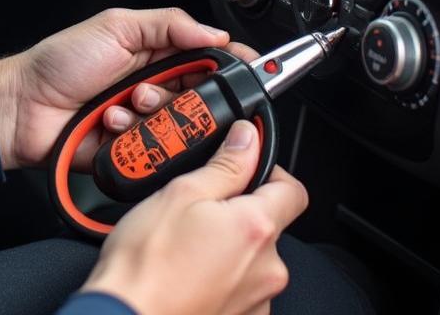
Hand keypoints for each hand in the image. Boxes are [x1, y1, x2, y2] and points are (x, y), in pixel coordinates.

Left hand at [0, 7, 255, 170]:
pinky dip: (133, 137)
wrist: (23, 107)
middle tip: (152, 88)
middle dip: (182, 95)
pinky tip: (110, 124)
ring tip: (124, 104)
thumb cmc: (60, 63)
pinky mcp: (134, 152)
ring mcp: (145, 121)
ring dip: (153, 116)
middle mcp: (155, 87)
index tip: (245, 68)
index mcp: (155, 53)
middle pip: (201, 98)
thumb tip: (213, 31)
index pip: (207, 58)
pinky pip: (155, 153)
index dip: (228, 64)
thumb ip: (167, 24)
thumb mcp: (115, 26)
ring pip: (180, 128)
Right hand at [83, 120, 308, 314]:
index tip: (244, 167)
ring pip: (252, 258)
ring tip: (186, 245)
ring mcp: (256, 302)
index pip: (293, 190)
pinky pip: (240, 288)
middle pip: (268, 225)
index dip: (270, 171)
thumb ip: (225, 165)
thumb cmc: (146, 263)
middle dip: (238, 212)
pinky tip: (188, 273)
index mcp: (256, 229)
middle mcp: (267, 269)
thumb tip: (248, 140)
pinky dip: (220, 277)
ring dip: (228, 246)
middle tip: (198, 209)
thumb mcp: (180, 193)